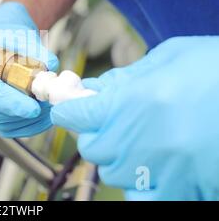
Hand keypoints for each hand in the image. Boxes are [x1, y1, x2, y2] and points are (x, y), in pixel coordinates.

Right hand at [0, 2, 57, 137]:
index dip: (6, 100)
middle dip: (20, 113)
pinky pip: (2, 127)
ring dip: (24, 122)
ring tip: (47, 109)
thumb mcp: (15, 33)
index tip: (32, 108)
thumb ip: (32, 47)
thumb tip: (50, 64)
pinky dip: (24, 126)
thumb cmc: (2, 35)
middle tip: (47, 108)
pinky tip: (41, 117)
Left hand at [50, 36, 218, 199]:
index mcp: (130, 102)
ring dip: (121, 159)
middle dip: (98, 133)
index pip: (75, 114)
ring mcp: (160, 170)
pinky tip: (157, 170)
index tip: (71, 107)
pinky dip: (144, 186)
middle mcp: (137, 140)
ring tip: (143, 143)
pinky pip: (145, 197)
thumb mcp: (171, 57)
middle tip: (115, 122)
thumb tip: (99, 88)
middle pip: (93, 148)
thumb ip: (128, 76)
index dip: (70, 109)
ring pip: (115, 174)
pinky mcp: (184, 189)